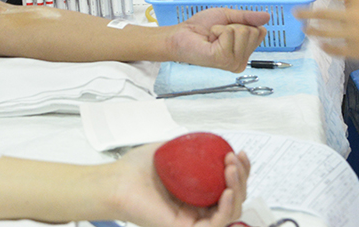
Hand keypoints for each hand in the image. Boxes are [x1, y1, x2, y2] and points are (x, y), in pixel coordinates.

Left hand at [112, 143, 249, 226]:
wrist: (116, 182)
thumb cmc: (135, 170)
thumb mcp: (169, 150)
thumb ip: (188, 147)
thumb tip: (209, 141)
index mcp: (196, 192)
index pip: (226, 185)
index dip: (239, 171)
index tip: (239, 153)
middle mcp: (197, 208)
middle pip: (234, 198)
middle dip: (242, 177)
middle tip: (234, 159)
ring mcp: (193, 220)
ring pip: (230, 212)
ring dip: (238, 189)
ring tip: (231, 170)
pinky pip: (216, 224)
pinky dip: (227, 207)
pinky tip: (227, 191)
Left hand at [164, 7, 269, 70]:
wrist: (181, 34)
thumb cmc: (201, 27)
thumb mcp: (228, 17)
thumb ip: (248, 17)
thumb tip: (267, 16)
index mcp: (245, 52)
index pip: (261, 32)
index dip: (243, 23)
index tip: (227, 28)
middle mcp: (242, 61)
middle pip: (253, 31)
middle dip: (233, 25)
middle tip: (218, 33)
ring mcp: (233, 62)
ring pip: (243, 31)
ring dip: (224, 28)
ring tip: (213, 36)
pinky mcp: (223, 59)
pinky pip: (230, 33)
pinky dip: (218, 30)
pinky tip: (210, 40)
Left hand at [295, 0, 358, 65]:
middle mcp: (354, 14)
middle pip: (322, 13)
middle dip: (306, 13)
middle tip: (295, 13)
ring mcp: (354, 34)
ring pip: (325, 32)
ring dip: (312, 30)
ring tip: (305, 29)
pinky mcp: (358, 51)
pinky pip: (336, 49)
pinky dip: (326, 47)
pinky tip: (321, 45)